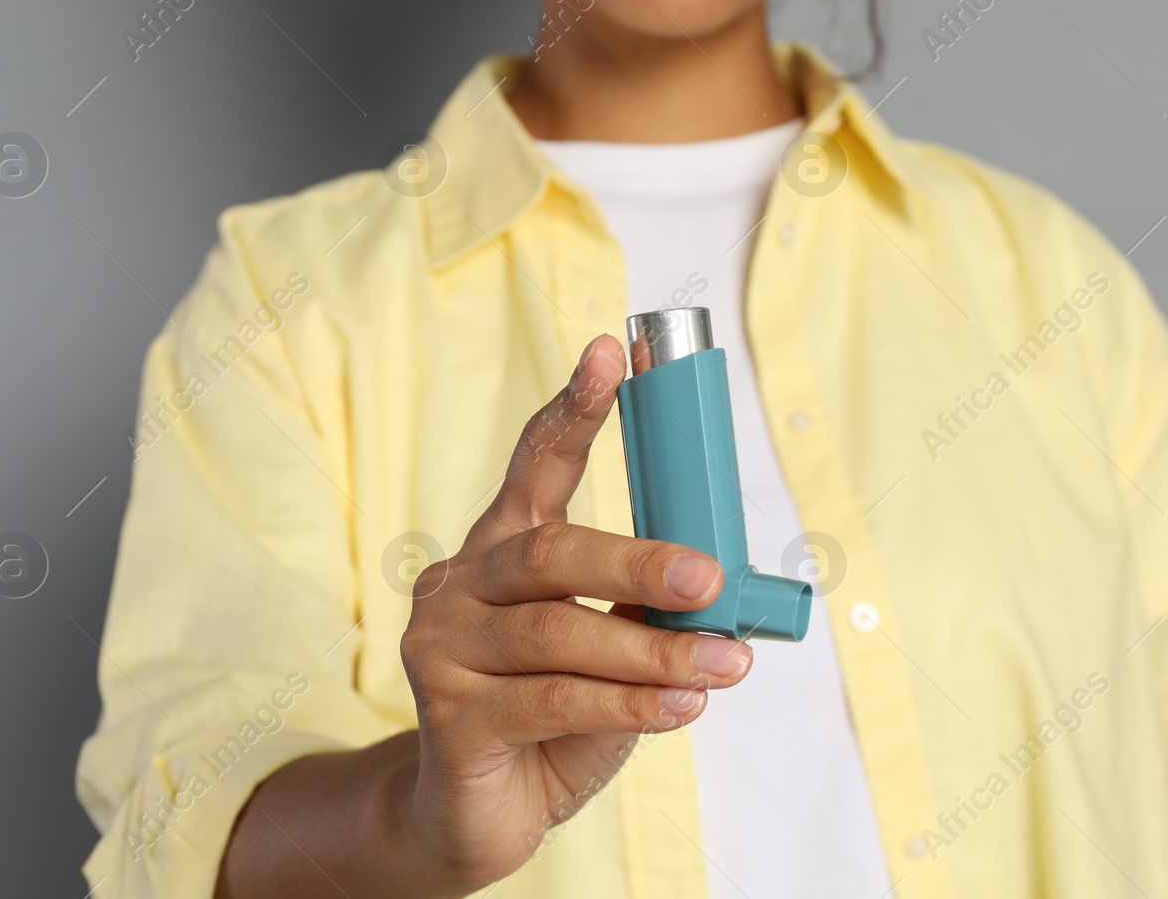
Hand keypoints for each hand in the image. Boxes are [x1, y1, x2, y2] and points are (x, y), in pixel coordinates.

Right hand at [400, 333, 753, 891]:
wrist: (476, 816)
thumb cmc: (550, 720)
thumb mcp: (607, 653)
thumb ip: (643, 613)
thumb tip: (723, 591)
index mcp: (500, 550)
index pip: (536, 464)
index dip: (576, 408)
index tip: (616, 352)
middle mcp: (459, 585)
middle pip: (552, 551)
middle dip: (640, 562)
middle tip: (709, 579)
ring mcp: (443, 649)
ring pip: (558, 631)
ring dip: (653, 653)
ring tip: (724, 666)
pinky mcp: (449, 718)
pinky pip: (553, 701)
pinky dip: (629, 705)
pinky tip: (681, 707)